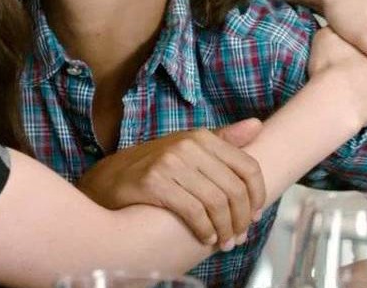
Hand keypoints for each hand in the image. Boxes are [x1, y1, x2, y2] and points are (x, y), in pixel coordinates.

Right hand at [75, 120, 264, 250]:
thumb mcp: (188, 148)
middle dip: (241, 219)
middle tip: (239, 237)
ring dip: (224, 229)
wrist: (109, 179)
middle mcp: (187, 146)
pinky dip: (204, 230)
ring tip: (223, 242)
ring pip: (216, 203)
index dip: (257, 195)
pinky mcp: (154, 183)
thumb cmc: (154, 167)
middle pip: (233, 189)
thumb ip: (223, 139)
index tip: (255, 215)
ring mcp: (170, 163)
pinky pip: (193, 212)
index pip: (247, 167)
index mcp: (201, 137)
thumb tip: (257, 125)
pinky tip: (205, 237)